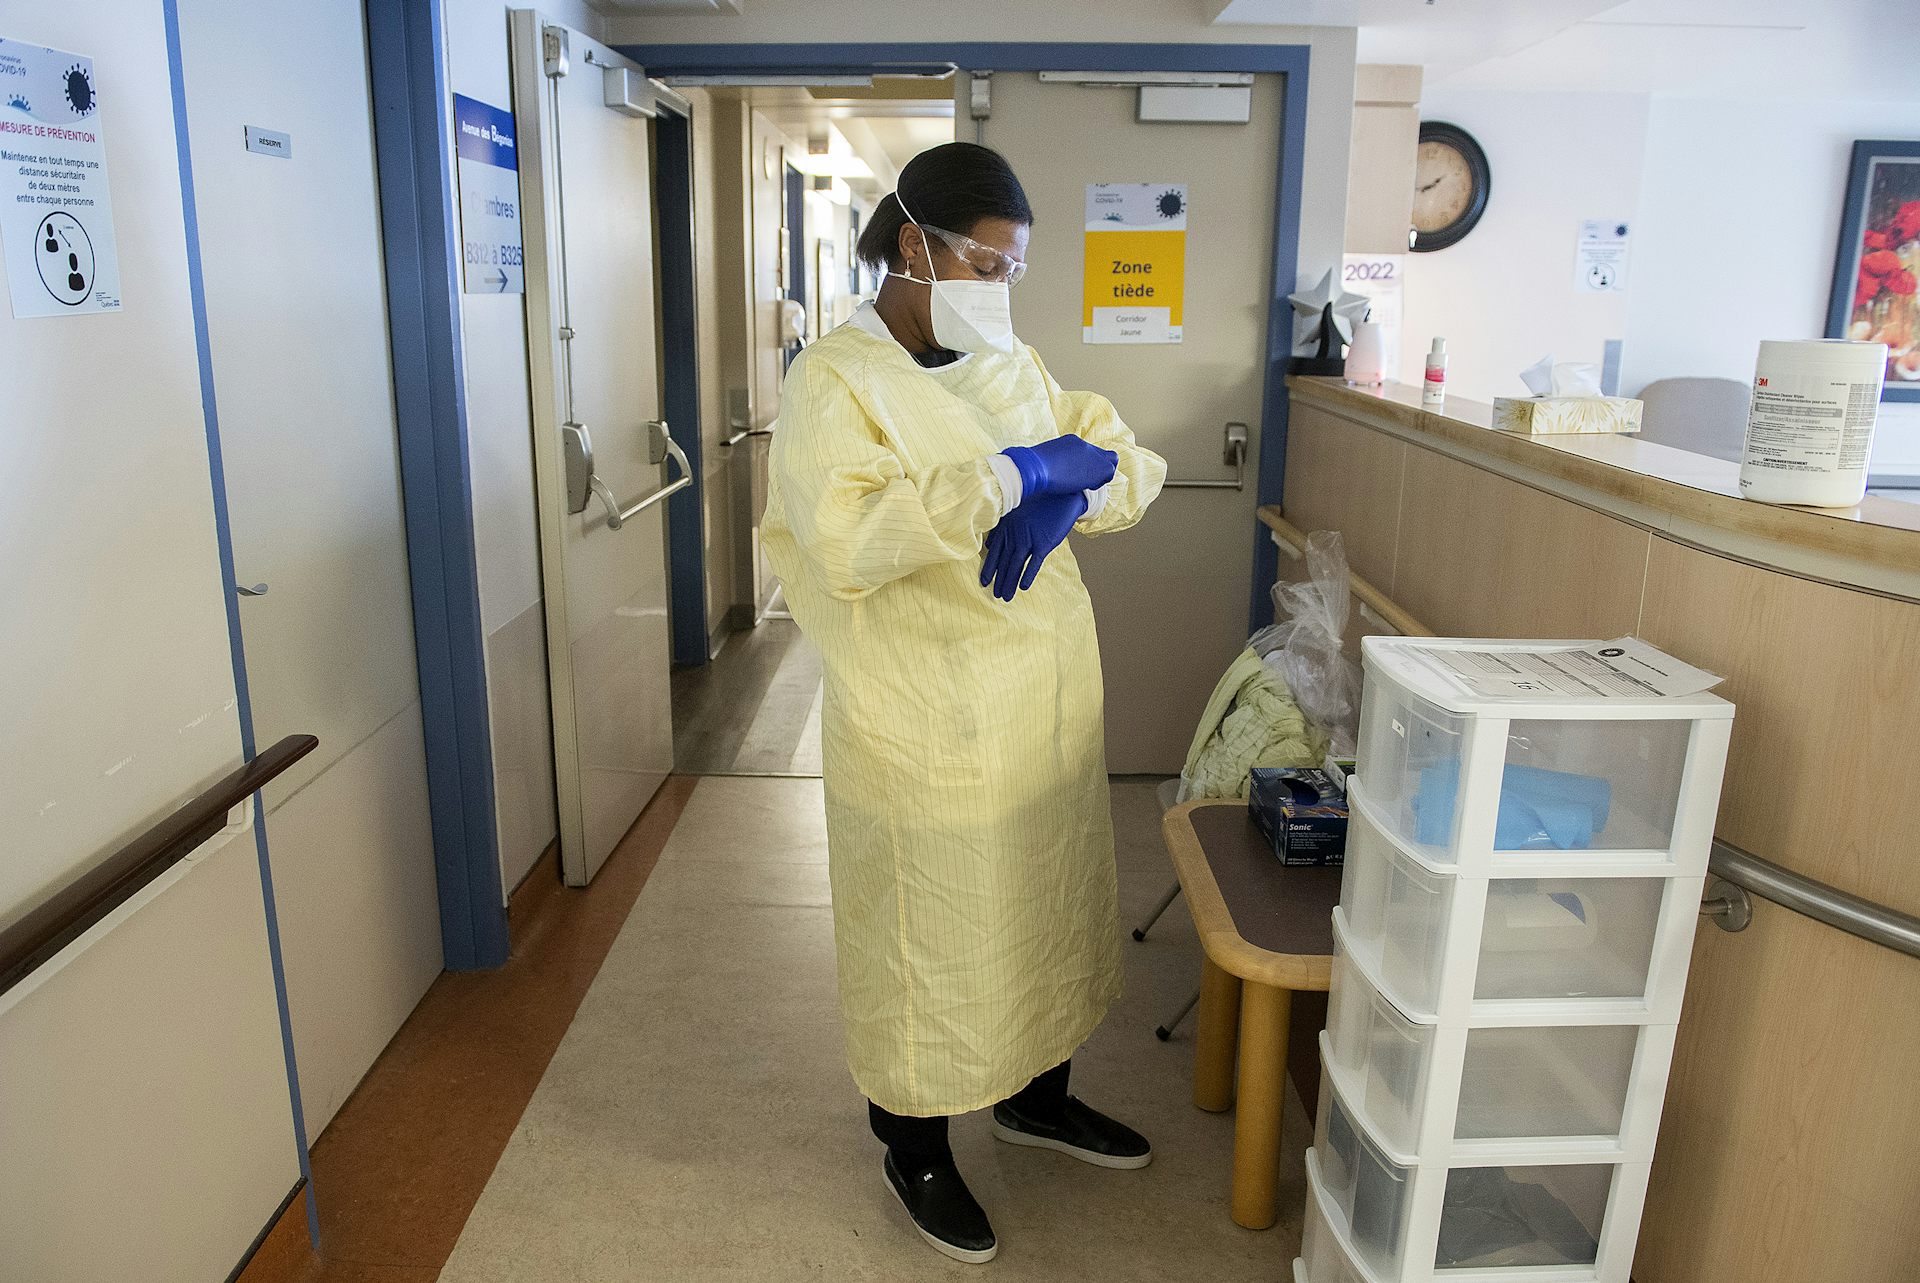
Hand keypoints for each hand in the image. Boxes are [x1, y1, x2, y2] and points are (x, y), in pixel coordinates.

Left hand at [980, 491, 1087, 601]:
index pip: (994, 552)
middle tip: (995, 595)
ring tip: (1006, 597)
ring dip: (1010, 582)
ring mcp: (1028, 538)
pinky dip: (1028, 575)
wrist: (1062, 496)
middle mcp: (1014, 534)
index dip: (988, 568)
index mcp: (1006, 526)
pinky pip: (1034, 563)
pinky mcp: (1044, 543)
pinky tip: (1023, 587)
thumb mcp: (1016, 513)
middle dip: (998, 580)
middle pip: (1004, 562)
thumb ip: (1002, 528)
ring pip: (1015, 565)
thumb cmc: (1038, 504)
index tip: (984, 582)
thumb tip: (989, 545)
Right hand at [1003, 435, 1117, 497]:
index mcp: (1071, 441)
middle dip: (1099, 466)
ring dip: (1102, 474)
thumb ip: (1054, 461)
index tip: (1078, 473)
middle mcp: (1084, 444)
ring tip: (1088, 484)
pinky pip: (1109, 472)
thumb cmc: (1031, 466)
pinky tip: (1088, 486)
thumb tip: (1049, 469)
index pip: (1087, 452)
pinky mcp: (1098, 465)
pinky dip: (1101, 480)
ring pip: (1111, 461)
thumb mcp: (1044, 459)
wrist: (1034, 467)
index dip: (1087, 464)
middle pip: (1102, 454)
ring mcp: (1092, 454)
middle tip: (1088, 480)